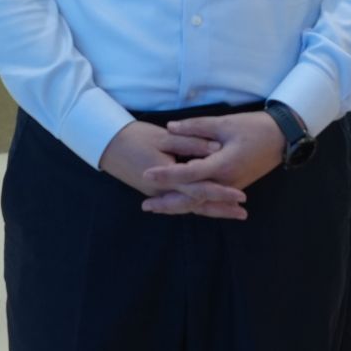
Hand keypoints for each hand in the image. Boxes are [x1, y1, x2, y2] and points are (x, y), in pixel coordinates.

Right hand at [97, 119, 229, 207]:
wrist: (107, 144)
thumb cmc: (136, 137)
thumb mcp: (165, 137)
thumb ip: (192, 143)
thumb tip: (216, 148)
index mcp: (167, 177)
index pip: (199, 188)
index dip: (221, 192)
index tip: (241, 195)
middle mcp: (163, 191)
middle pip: (197, 204)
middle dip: (220, 209)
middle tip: (243, 213)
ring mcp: (158, 194)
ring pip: (189, 206)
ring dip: (211, 210)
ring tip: (233, 213)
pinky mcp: (156, 191)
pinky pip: (180, 202)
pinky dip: (196, 205)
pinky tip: (209, 206)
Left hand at [141, 112, 287, 217]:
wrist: (283, 138)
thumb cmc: (255, 127)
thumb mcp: (225, 123)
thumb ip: (195, 127)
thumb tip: (169, 128)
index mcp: (223, 165)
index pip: (188, 174)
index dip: (166, 174)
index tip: (146, 173)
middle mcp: (226, 182)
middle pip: (192, 198)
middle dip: (168, 203)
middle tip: (146, 205)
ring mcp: (231, 187)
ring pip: (201, 202)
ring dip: (178, 206)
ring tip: (158, 207)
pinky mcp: (234, 186)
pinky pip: (210, 199)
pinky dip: (193, 202)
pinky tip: (181, 202)